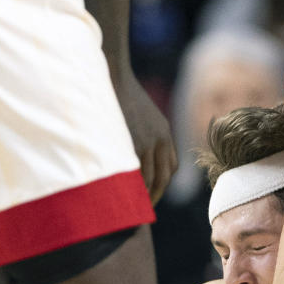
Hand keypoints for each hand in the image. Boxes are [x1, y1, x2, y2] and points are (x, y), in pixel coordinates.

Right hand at [112, 69, 177, 203]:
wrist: (114, 75)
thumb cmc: (120, 92)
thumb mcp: (141, 113)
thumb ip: (145, 133)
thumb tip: (135, 154)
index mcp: (164, 132)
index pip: (170, 167)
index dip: (163, 183)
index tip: (152, 194)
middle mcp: (160, 140)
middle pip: (163, 178)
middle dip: (155, 195)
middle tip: (143, 209)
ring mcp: (146, 142)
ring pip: (149, 179)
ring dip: (142, 196)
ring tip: (130, 207)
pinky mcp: (132, 143)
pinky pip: (134, 173)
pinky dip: (130, 187)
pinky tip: (121, 194)